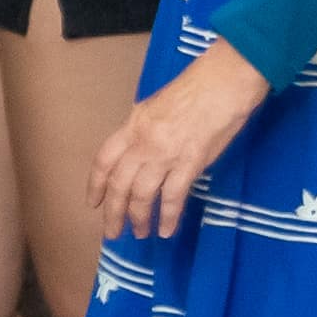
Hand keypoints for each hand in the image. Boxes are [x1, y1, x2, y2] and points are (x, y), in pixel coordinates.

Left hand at [90, 39, 269, 239]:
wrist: (223, 82)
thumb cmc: (195, 88)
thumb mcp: (157, 106)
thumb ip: (144, 130)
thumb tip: (139, 153)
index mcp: (133, 124)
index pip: (104, 160)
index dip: (96, 185)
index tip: (93, 203)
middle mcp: (143, 142)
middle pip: (119, 184)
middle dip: (113, 212)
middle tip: (112, 233)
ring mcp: (166, 154)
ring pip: (142, 195)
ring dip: (139, 218)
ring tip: (140, 233)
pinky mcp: (190, 163)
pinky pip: (173, 197)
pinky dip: (168, 216)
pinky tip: (167, 230)